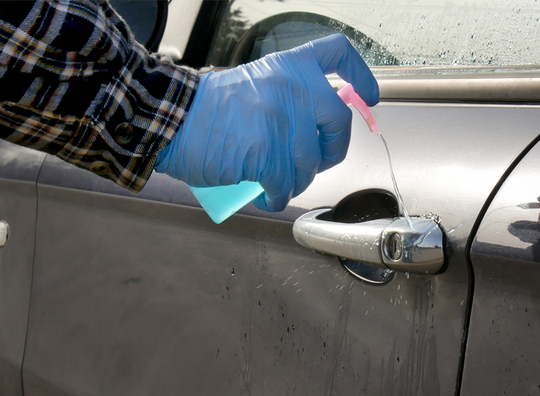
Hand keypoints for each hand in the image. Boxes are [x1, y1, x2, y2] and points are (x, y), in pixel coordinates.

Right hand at [154, 34, 378, 211]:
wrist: (171, 119)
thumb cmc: (208, 108)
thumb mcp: (257, 83)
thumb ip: (290, 94)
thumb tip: (317, 126)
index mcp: (289, 65)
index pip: (338, 54)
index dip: (361, 76)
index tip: (369, 96)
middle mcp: (292, 87)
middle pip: (339, 122)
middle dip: (334, 150)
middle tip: (318, 161)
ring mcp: (280, 120)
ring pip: (312, 162)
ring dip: (299, 180)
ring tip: (279, 181)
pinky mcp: (266, 153)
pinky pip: (286, 185)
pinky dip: (278, 197)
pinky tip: (266, 195)